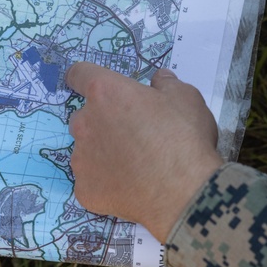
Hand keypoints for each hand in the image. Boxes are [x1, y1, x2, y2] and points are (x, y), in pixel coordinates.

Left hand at [65, 62, 222, 242]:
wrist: (186, 192)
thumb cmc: (185, 138)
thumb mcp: (186, 98)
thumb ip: (166, 84)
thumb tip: (159, 80)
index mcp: (104, 93)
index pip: (79, 74)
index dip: (84, 77)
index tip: (91, 86)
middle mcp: (84, 123)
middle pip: (83, 117)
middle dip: (102, 122)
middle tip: (131, 135)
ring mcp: (81, 159)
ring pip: (85, 151)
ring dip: (102, 153)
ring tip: (134, 166)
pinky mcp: (84, 189)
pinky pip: (91, 182)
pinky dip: (106, 183)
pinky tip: (130, 187)